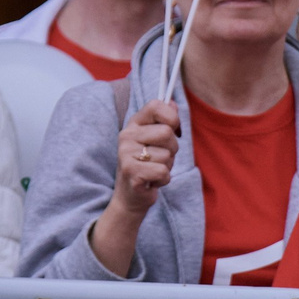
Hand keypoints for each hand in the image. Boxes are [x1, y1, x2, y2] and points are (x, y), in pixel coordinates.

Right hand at [112, 100, 181, 214]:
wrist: (131, 196)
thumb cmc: (148, 165)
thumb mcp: (156, 141)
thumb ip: (165, 121)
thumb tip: (172, 102)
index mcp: (134, 124)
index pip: (156, 105)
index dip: (172, 116)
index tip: (173, 129)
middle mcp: (126, 136)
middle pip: (167, 132)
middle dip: (172, 149)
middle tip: (161, 158)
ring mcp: (126, 154)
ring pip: (167, 155)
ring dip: (167, 166)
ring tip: (154, 170)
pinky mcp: (131, 172)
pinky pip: (163, 171)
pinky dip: (163, 179)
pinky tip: (152, 181)